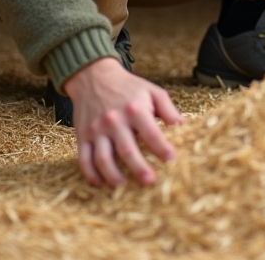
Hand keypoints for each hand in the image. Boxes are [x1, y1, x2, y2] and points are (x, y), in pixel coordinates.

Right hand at [62, 57, 184, 186]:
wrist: (94, 76)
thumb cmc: (128, 87)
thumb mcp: (152, 91)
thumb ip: (168, 109)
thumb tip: (182, 127)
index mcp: (134, 109)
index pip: (150, 132)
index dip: (161, 147)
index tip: (172, 160)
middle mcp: (114, 121)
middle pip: (127, 150)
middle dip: (139, 168)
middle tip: (149, 182)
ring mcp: (96, 130)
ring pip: (102, 158)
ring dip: (113, 176)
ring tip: (123, 187)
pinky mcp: (82, 136)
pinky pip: (84, 159)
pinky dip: (90, 174)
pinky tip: (99, 184)